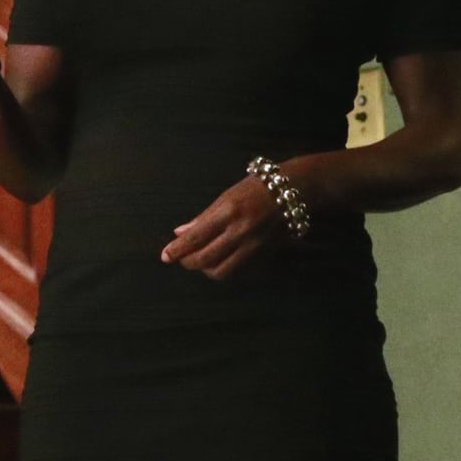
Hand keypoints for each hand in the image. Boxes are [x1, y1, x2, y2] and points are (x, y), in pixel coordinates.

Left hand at [161, 174, 294, 280]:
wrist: (294, 191)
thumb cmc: (257, 188)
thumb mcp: (226, 196)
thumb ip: (203, 218)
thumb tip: (179, 233)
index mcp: (229, 212)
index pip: (196, 237)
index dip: (177, 250)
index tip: (165, 256)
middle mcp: (241, 231)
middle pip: (206, 259)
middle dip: (189, 262)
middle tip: (180, 259)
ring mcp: (254, 246)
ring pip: (222, 271)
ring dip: (206, 270)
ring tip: (200, 261)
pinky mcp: (264, 255)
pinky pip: (238, 271)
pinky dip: (225, 270)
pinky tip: (219, 262)